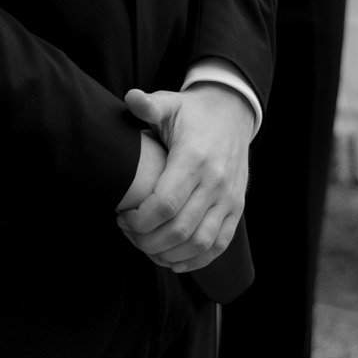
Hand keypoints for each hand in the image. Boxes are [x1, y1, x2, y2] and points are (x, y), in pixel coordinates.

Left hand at [115, 83, 252, 274]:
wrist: (232, 113)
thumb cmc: (193, 113)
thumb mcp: (171, 103)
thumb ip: (150, 105)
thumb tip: (131, 98)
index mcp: (194, 158)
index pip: (166, 204)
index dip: (140, 220)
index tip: (122, 218)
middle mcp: (215, 182)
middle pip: (179, 229)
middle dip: (146, 241)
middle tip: (128, 234)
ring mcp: (228, 198)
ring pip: (199, 243)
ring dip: (168, 254)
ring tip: (146, 247)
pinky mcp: (235, 209)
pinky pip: (218, 245)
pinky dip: (195, 260)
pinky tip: (172, 259)